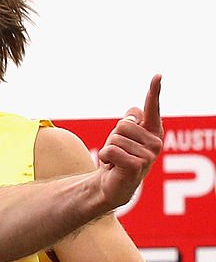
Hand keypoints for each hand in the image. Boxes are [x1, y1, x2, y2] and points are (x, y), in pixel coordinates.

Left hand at [97, 74, 163, 209]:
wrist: (112, 185)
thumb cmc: (118, 157)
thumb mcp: (121, 136)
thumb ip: (130, 121)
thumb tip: (133, 112)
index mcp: (152, 131)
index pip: (152, 108)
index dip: (154, 91)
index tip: (157, 76)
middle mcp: (155, 142)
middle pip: (122, 125)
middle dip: (113, 138)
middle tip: (118, 152)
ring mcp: (148, 156)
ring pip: (115, 138)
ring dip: (109, 150)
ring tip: (116, 161)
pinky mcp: (137, 166)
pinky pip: (110, 151)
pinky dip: (105, 158)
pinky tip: (112, 167)